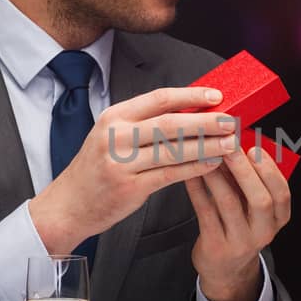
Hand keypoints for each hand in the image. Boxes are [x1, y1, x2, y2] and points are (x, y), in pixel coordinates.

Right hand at [29, 87, 237, 253]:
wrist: (68, 205)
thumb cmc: (96, 169)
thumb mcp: (111, 136)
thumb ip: (143, 124)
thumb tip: (190, 112)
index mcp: (114, 117)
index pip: (159, 99)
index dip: (191, 96)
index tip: (217, 95)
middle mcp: (116, 136)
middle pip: (170, 123)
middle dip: (206, 121)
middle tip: (232, 120)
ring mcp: (122, 162)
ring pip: (173, 149)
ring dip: (207, 145)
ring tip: (230, 143)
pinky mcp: (130, 187)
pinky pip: (170, 174)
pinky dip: (194, 168)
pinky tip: (212, 164)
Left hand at [185, 145, 290, 300]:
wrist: (226, 269)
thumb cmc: (240, 227)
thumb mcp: (254, 209)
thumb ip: (250, 182)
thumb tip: (235, 143)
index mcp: (278, 219)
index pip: (282, 195)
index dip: (270, 171)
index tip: (255, 149)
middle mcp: (263, 232)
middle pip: (260, 201)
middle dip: (244, 171)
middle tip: (229, 147)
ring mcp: (240, 242)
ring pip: (228, 203)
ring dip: (217, 175)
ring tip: (205, 154)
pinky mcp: (215, 246)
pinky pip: (205, 212)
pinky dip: (197, 189)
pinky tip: (190, 172)